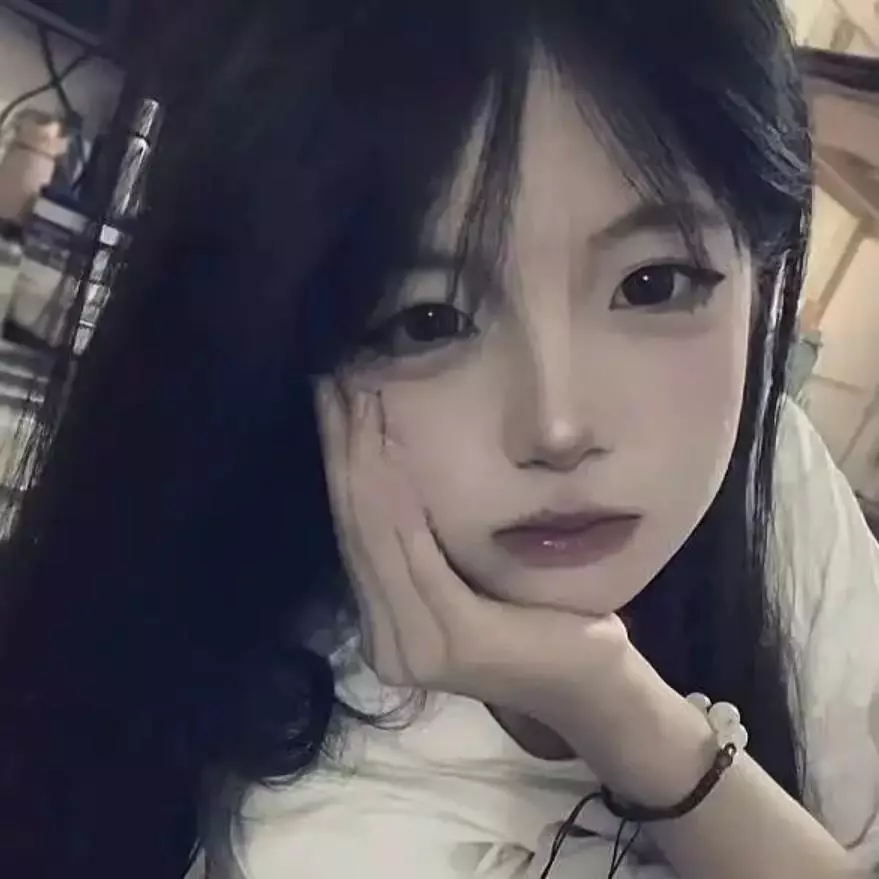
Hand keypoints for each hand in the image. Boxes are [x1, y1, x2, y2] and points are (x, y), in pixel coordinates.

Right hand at [314, 382, 668, 757]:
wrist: (591, 689)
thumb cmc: (541, 628)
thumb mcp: (469, 585)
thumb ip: (426, 556)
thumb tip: (399, 482)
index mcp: (387, 625)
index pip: (354, 536)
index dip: (338, 467)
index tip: (329, 406)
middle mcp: (386, 641)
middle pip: (355, 529)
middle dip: (342, 452)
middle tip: (330, 386)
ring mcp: (414, 646)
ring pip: (375, 535)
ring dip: (361, 462)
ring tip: (353, 403)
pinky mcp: (452, 638)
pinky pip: (415, 553)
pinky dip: (397, 500)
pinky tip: (387, 453)